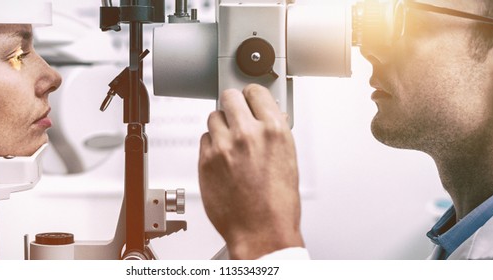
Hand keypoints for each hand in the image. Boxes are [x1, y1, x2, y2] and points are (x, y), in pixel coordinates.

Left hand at [198, 84, 303, 258]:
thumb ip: (275, 133)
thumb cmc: (278, 203)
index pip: (255, 91)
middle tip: (236, 115)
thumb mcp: (288, 160)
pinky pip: (204, 140)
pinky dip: (211, 146)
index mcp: (274, 130)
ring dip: (220, 126)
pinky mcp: (205, 161)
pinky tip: (223, 160)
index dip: (251, 96)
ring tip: (231, 144)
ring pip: (213, 117)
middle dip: (233, 105)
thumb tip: (270, 117)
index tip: (249, 99)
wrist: (261, 232)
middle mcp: (247, 133)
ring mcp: (223, 146)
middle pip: (229, 97)